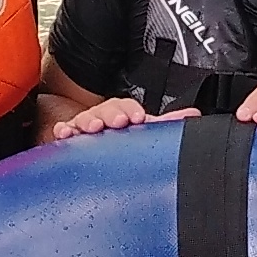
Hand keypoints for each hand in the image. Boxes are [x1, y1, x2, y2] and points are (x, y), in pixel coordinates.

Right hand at [44, 94, 167, 139]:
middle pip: (105, 110)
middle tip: (119, 121)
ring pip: (84, 119)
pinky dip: (62, 131)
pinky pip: (62, 132)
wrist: (90, 148)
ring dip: (89, 121)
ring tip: (94, 127)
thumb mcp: (145, 132)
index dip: (131, 110)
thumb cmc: (120, 140)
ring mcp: (83, 128)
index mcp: (121, 116)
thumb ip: (167, 124)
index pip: (126, 108)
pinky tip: (64, 133)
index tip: (138, 117)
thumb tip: (193, 114)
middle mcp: (102, 119)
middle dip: (111, 113)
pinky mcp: (66, 138)